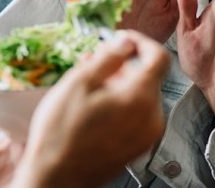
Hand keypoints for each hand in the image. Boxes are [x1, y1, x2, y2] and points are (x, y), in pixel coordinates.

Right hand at [14, 31, 170, 186]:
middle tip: (94, 63)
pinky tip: (93, 106)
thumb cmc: (62, 133)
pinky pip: (136, 116)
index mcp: (141, 98)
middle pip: (147, 77)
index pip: (159, 57)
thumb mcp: (80, 82)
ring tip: (87, 88)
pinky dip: (120, 105)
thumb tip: (126, 42)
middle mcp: (152, 118)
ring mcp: (147, 136)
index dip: (141, 42)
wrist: (56, 177)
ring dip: (119, 85)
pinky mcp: (137, 147)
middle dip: (123, 66)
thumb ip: (109, 56)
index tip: (123, 39)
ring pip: (140, 97)